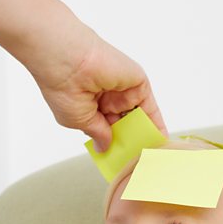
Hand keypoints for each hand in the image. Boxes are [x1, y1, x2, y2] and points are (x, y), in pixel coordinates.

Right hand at [23, 13, 167, 151]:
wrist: (66, 60)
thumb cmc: (63, 88)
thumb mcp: (80, 121)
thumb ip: (98, 134)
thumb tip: (105, 148)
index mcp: (91, 104)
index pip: (108, 128)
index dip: (114, 144)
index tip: (121, 162)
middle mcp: (108, 96)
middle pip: (125, 124)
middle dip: (131, 142)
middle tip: (139, 163)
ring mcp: (123, 89)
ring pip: (139, 117)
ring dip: (145, 135)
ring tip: (151, 158)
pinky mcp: (137, 81)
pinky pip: (150, 107)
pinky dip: (155, 124)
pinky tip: (158, 142)